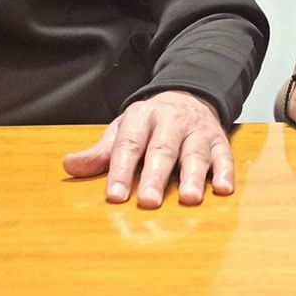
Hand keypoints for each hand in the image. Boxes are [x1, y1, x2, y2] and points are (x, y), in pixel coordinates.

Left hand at [62, 90, 232, 208]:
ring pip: (195, 153)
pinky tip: (223, 189)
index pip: (129, 145)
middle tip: (148, 201)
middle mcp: (171, 122)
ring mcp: (197, 132)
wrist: (190, 94)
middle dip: (156, 176)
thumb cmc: (151, 123)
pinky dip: (225, 173)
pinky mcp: (220, 141)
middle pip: (162, 150)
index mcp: (142, 118)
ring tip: (189, 198)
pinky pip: (224, 156)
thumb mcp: (123, 130)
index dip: (120, 170)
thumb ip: (100, 152)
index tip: (114, 196)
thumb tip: (70, 166)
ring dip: (193, 176)